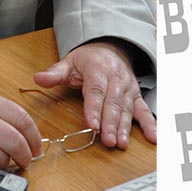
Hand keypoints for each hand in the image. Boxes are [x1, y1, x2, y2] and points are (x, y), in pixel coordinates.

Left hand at [33, 42, 155, 148]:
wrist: (110, 47)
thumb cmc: (89, 59)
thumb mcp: (69, 62)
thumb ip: (55, 73)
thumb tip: (38, 78)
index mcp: (98, 70)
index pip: (96, 91)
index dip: (94, 109)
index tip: (92, 125)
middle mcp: (116, 79)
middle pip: (113, 103)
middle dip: (111, 123)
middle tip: (108, 140)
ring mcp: (128, 88)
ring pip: (127, 109)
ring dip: (125, 127)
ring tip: (122, 143)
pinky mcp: (136, 96)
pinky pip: (144, 110)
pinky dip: (150, 124)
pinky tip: (153, 137)